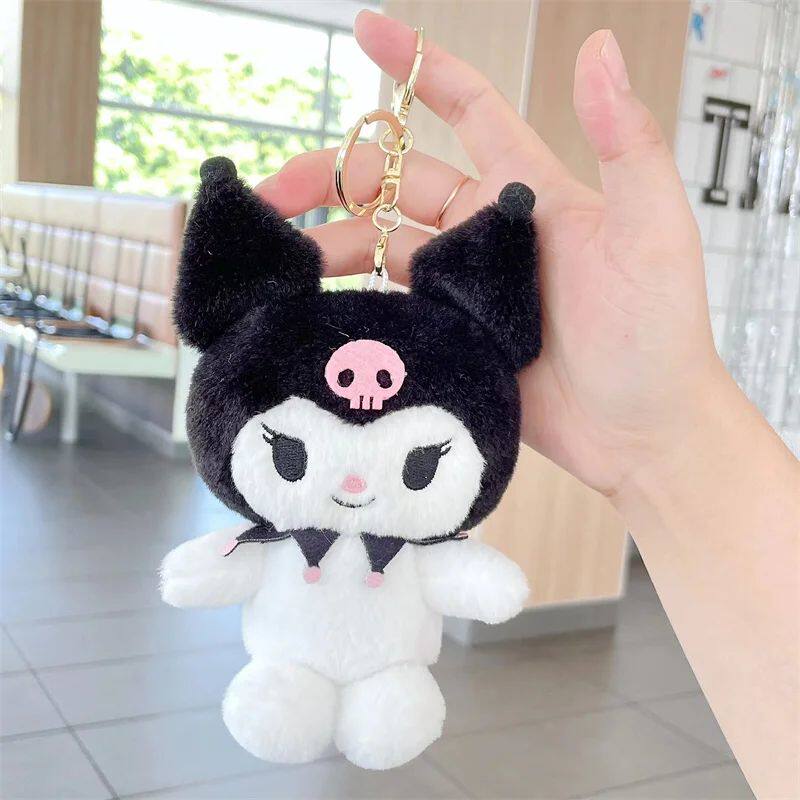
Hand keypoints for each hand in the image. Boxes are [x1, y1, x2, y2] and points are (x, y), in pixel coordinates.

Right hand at [257, 11, 730, 499]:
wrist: (640, 430)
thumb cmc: (659, 333)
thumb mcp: (653, 231)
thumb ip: (626, 144)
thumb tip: (598, 47)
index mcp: (527, 193)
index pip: (468, 110)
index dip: (418, 66)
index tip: (367, 28)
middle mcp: (485, 233)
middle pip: (394, 185)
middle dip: (332, 176)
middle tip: (272, 193)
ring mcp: (463, 288)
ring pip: (380, 248)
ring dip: (329, 245)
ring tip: (279, 260)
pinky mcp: (451, 336)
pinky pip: (390, 308)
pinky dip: (351, 300)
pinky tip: (313, 304)